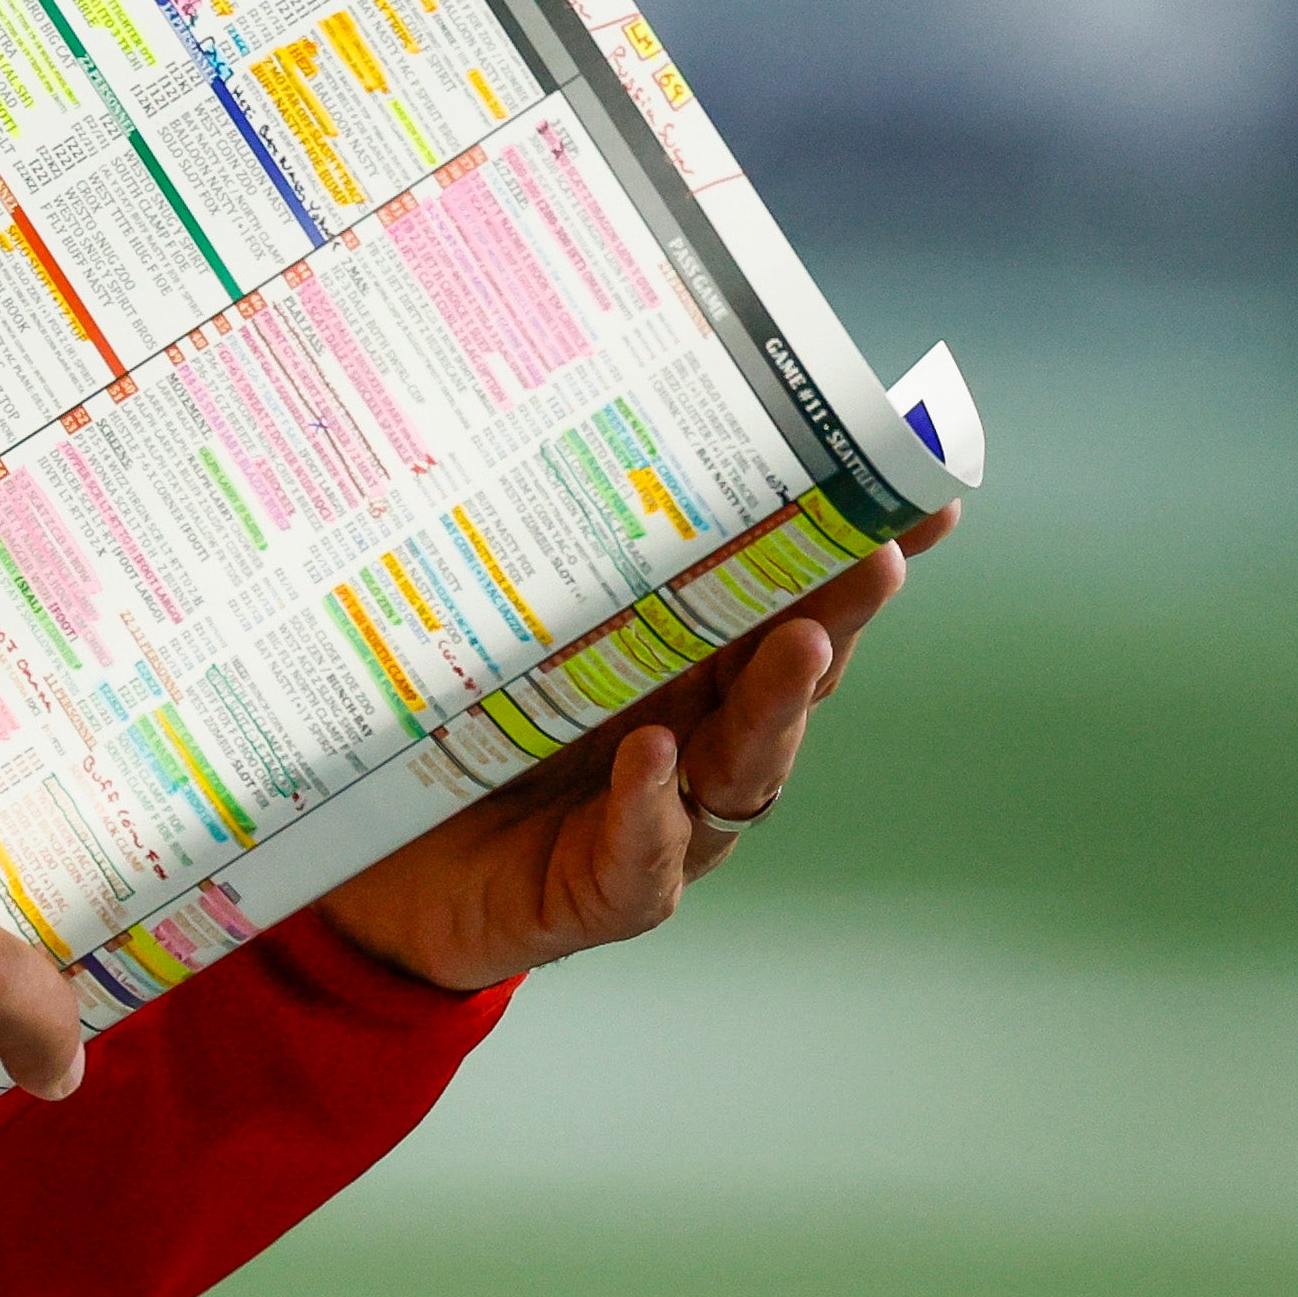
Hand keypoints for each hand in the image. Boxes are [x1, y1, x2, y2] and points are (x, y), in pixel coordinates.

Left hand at [316, 506, 955, 994]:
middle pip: (788, 679)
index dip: (853, 554)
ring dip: (775, 705)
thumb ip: (537, 551)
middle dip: (837, 617)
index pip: (788, 603)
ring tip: (795, 643)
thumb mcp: (496, 626)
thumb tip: (539, 404)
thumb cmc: (454, 734)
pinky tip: (651, 759)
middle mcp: (697, 742)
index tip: (921, 492)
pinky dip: (650, 810)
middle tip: (874, 557)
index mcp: (687, 669)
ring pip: (744, 768)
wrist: (376, 876)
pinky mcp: (599, 892)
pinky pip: (640, 858)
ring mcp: (663, 823)